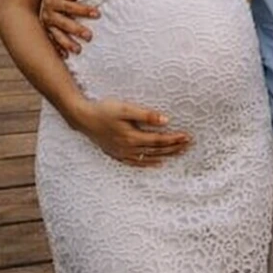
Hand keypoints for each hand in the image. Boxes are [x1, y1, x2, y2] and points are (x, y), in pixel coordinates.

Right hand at [41, 0, 97, 55]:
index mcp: (53, 1)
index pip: (70, 6)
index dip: (83, 10)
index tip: (97, 14)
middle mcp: (48, 14)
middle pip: (63, 23)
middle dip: (76, 30)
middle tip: (89, 36)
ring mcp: (45, 24)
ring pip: (56, 35)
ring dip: (67, 43)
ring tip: (78, 50)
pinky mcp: (44, 31)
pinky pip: (50, 41)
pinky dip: (56, 49)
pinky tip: (64, 56)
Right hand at [71, 98, 190, 166]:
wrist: (82, 118)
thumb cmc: (104, 110)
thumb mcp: (125, 108)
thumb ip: (146, 115)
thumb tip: (165, 120)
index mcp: (132, 137)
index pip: (159, 140)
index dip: (174, 139)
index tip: (187, 136)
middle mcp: (128, 148)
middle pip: (156, 150)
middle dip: (174, 148)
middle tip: (189, 145)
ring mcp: (122, 153)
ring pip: (149, 157)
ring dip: (165, 155)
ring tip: (180, 153)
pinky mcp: (116, 154)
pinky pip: (136, 163)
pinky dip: (148, 163)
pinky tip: (157, 163)